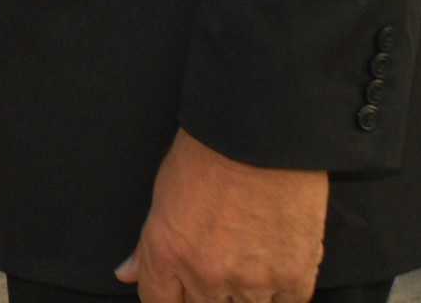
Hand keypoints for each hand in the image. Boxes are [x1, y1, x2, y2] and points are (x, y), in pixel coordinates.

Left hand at [116, 129, 326, 302]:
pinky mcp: (293, 279)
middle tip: (217, 263)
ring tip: (247, 258)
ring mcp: (252, 281)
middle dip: (205, 294)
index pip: (157, 302)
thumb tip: (127, 274)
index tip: (178, 292)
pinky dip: (278, 293)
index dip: (166, 299)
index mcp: (167, 251)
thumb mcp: (163, 193)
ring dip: (243, 294)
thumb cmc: (207, 153)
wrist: (261, 133)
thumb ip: (146, 246)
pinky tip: (273, 266)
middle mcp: (206, 274)